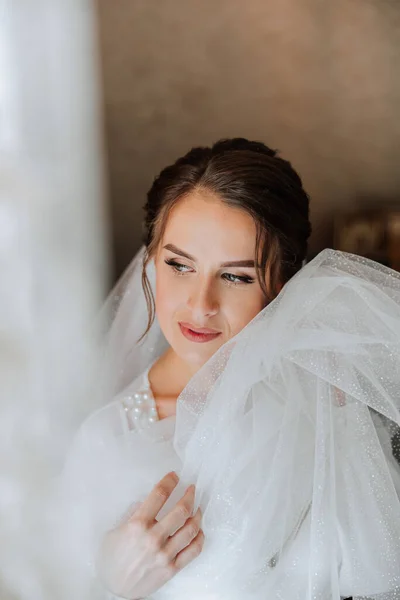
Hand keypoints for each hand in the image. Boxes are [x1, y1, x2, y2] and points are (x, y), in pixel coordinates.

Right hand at [96, 471, 203, 598]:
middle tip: (191, 489)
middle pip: (181, 510)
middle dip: (189, 495)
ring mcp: (164, 554)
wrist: (113, 589)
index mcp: (137, 525)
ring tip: (197, 507)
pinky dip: (200, 537)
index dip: (169, 481)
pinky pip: (193, 550)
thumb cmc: (111, 559)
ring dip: (197, 514)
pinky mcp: (172, 569)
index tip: (174, 476)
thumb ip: (132, 514)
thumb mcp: (114, 531)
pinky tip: (198, 529)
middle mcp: (153, 538)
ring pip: (191, 529)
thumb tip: (147, 500)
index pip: (159, 495)